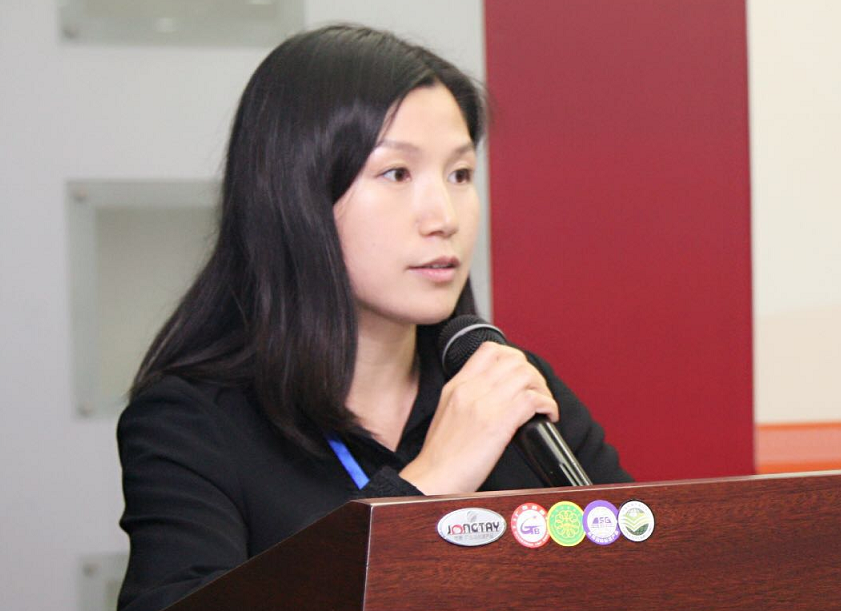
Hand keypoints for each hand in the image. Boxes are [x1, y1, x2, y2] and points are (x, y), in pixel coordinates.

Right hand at [399, 342, 558, 494]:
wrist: (432, 478)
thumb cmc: (440, 455)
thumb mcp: (447, 413)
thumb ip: (468, 398)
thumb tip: (495, 396)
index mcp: (457, 385)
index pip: (489, 350)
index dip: (513, 357)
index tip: (521, 374)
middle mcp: (471, 389)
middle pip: (513, 360)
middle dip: (533, 374)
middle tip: (536, 392)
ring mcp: (484, 404)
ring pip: (527, 375)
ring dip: (543, 389)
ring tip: (543, 405)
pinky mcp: (499, 423)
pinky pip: (534, 399)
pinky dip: (548, 405)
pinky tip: (547, 416)